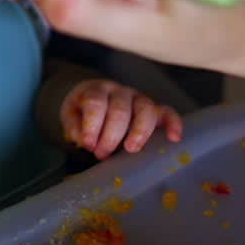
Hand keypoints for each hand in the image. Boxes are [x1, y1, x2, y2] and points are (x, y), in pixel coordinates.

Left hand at [62, 79, 182, 157]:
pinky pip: (168, 112)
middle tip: (102, 154)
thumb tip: (82, 139)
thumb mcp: (70, 115)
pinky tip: (174, 138)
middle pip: (120, 109)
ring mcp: (139, 98)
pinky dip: (173, 123)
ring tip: (131, 149)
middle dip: (111, 135)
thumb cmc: (82, 111)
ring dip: (139, 131)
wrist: (93, 99)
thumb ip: (73, 125)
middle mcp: (119, 91)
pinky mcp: (153, 109)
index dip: (92, 124)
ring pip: (145, 109)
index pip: (96, 103)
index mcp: (97, 90)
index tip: (88, 144)